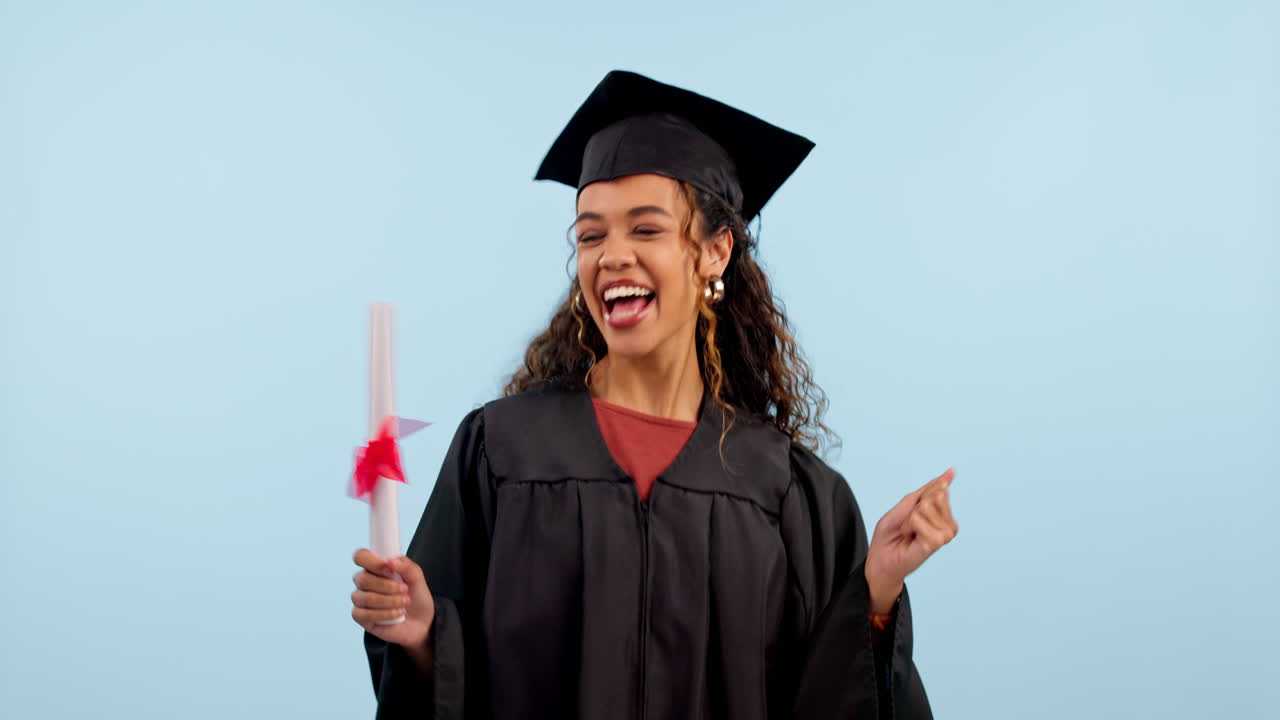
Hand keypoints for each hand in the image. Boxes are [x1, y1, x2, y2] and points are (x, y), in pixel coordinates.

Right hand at [351, 549, 434, 653]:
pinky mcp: (361, 617)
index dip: (372, 562)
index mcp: (375, 568)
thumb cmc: (416, 597)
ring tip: (404, 603)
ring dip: (389, 601)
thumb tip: (390, 560)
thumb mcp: (418, 579)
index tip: (389, 569)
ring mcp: (361, 600)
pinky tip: (397, 614)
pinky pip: (363, 614)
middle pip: (362, 579)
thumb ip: (407, 567)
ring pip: (364, 598)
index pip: (361, 556)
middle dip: (387, 586)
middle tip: (404, 589)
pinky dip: (384, 614)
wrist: (422, 622)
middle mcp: (364, 582)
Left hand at [864, 468, 958, 612]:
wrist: (881, 558)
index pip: (939, 488)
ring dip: (909, 518)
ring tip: (908, 532)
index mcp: (944, 515)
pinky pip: (919, 519)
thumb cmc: (892, 533)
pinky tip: (910, 538)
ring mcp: (945, 534)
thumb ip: (929, 489)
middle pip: (934, 495)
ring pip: (927, 506)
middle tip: (908, 525)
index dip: (917, 498)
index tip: (911, 514)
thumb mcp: (908, 504)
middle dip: (914, 507)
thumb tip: (950, 473)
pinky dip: (908, 525)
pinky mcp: (936, 543)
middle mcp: (949, 525)